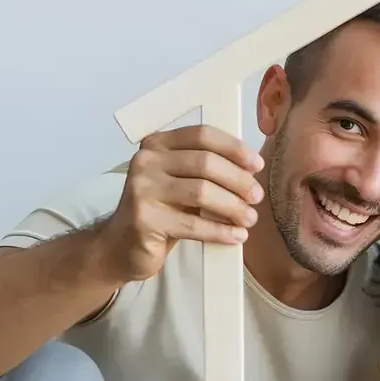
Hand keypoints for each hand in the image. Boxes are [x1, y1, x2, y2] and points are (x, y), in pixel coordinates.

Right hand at [98, 124, 265, 281]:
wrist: (122, 245)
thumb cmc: (162, 210)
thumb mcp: (181, 180)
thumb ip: (206, 168)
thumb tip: (251, 168)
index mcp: (157, 144)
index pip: (202, 135)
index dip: (234, 148)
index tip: (257, 165)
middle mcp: (146, 161)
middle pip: (205, 163)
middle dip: (238, 180)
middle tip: (257, 196)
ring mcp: (142, 190)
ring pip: (202, 192)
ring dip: (233, 207)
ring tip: (250, 218)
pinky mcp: (144, 219)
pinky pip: (193, 224)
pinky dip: (220, 231)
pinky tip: (237, 236)